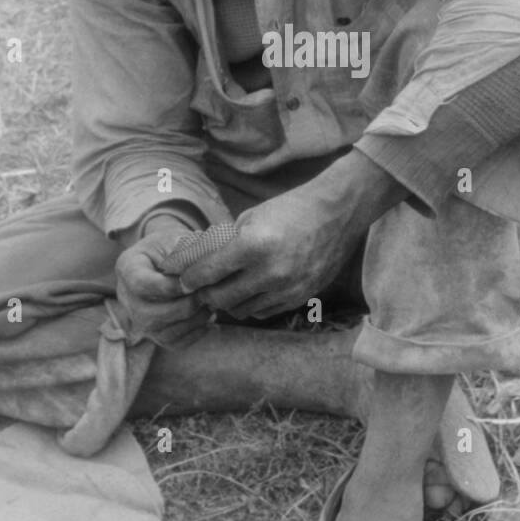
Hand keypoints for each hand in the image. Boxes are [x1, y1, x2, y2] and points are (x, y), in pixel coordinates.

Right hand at [115, 219, 211, 347]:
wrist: (168, 259)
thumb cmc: (173, 246)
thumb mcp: (175, 239)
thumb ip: (184, 253)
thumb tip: (199, 273)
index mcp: (127, 268)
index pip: (141, 284)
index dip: (167, 287)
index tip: (192, 282)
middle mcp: (127, 298)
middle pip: (149, 315)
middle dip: (183, 307)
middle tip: (206, 295)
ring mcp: (139, 320)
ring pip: (163, 333)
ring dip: (192, 321)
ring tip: (211, 305)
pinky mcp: (155, 334)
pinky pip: (174, 343)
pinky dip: (195, 333)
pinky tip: (209, 317)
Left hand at [178, 151, 405, 319]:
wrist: (337, 213)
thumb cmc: (291, 209)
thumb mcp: (251, 217)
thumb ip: (224, 243)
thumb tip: (196, 261)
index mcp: (253, 246)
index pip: (208, 273)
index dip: (189, 279)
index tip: (182, 279)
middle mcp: (270, 272)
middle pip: (221, 299)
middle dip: (205, 294)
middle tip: (200, 288)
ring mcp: (287, 288)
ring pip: (242, 310)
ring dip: (228, 302)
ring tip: (224, 289)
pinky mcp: (301, 297)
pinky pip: (265, 311)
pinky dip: (251, 305)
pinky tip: (250, 291)